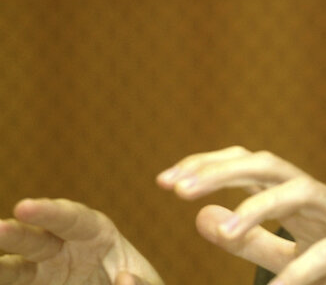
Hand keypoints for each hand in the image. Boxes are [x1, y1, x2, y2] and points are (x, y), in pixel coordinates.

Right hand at [0, 198, 162, 284]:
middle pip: (38, 238)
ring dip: (1, 265)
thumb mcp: (151, 284)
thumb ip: (144, 282)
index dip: (49, 212)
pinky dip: (3, 280)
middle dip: (16, 233)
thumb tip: (124, 279)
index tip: (24, 207)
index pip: (73, 218)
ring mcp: (47, 272)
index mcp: (97, 234)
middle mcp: (66, 249)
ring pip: (19, 266)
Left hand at [158, 146, 325, 284]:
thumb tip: (202, 215)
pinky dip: (301, 273)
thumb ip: (252, 238)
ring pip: (304, 192)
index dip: (209, 167)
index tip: (166, 180)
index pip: (250, 167)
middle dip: (224, 169)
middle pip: (270, 164)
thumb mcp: (294, 257)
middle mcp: (323, 200)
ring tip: (225, 229)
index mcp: (301, 201)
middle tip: (178, 186)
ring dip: (260, 206)